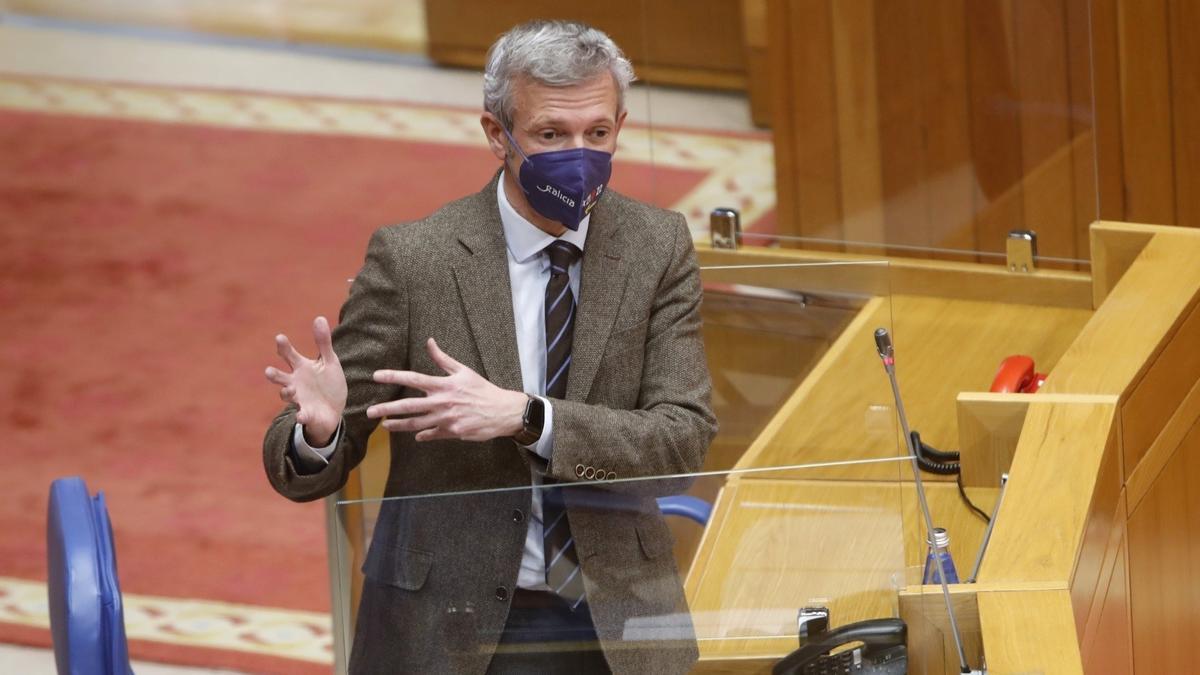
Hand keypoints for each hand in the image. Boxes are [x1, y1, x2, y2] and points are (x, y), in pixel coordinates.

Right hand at [264, 316, 346, 445]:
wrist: (334, 410)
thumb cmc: (328, 384)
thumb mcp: (329, 361)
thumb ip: (323, 342)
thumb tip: (319, 317)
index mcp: (302, 367)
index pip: (289, 355)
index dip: (284, 346)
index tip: (280, 338)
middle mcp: (296, 382)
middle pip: (280, 377)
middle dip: (274, 375)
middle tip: (269, 371)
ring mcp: (299, 399)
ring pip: (286, 395)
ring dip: (286, 392)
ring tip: (290, 389)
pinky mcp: (306, 413)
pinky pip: (301, 415)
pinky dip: (300, 416)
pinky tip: (301, 415)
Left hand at [367, 338, 526, 441]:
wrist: (502, 411)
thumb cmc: (482, 389)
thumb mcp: (463, 371)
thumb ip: (442, 359)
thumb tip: (429, 342)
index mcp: (443, 385)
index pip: (413, 379)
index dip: (393, 377)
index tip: (376, 376)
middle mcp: (442, 403)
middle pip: (409, 406)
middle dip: (387, 409)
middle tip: (370, 412)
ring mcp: (446, 420)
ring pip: (416, 424)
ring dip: (398, 425)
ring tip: (385, 425)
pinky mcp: (452, 432)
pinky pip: (432, 434)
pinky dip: (423, 435)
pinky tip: (414, 436)